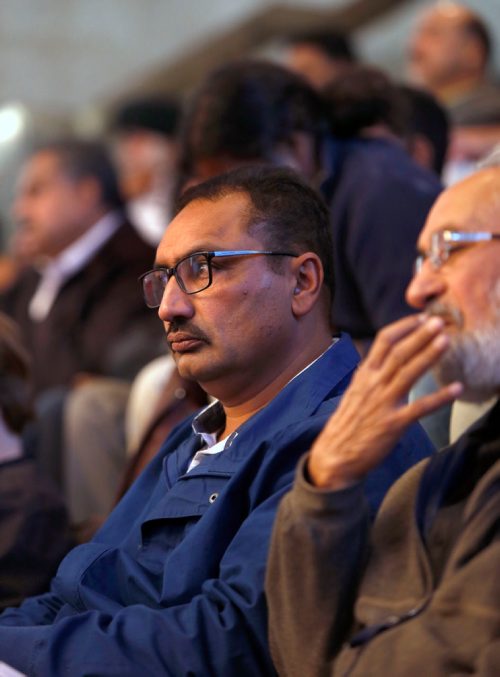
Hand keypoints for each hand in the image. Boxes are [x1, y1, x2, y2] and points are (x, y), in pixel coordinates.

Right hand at [308, 315, 462, 488]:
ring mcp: (383, 403)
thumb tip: (382, 357)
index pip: (383, 341)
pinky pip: (419, 408)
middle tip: (440, 321)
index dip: (404, 327)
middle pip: (398, 352)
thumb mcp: (354, 392)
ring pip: (408, 373)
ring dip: (429, 355)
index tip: (421, 318)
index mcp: (363, 375)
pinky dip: (439, 398)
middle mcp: (373, 384)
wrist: (334, 456)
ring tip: (446, 341)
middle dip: (420, 335)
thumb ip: (370, 375)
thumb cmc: (347, 424)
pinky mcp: (393, 424)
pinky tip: (456, 389)